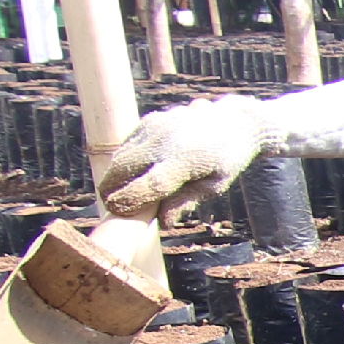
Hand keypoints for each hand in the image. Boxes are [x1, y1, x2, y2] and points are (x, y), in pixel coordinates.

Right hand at [96, 100, 266, 218]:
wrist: (233, 121)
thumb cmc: (224, 160)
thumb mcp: (214, 186)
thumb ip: (186, 201)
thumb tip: (161, 222)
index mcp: (187, 159)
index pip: (152, 183)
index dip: (131, 199)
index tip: (117, 212)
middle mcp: (166, 140)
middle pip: (125, 167)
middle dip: (110, 190)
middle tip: (112, 208)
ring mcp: (154, 127)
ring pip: (120, 156)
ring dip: (114, 177)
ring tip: (120, 195)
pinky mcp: (148, 121)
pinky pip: (126, 146)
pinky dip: (122, 163)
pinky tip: (130, 176)